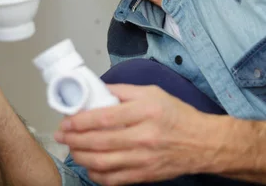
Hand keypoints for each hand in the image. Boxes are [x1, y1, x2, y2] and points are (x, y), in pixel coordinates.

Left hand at [54, 84, 221, 184]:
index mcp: (145, 111)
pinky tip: (88, 165)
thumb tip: (95, 89)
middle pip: (99, 141)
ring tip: (70, 148)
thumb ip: (122, 91)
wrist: (203, 143)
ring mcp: (144, 159)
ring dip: (80, 156)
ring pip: (102, 162)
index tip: (66, 120)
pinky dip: (96, 174)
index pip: (105, 117)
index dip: (80, 120)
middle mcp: (144, 136)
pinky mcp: (145, 175)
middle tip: (61, 134)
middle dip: (74, 138)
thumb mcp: (151, 92)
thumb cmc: (177, 115)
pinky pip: (114, 179)